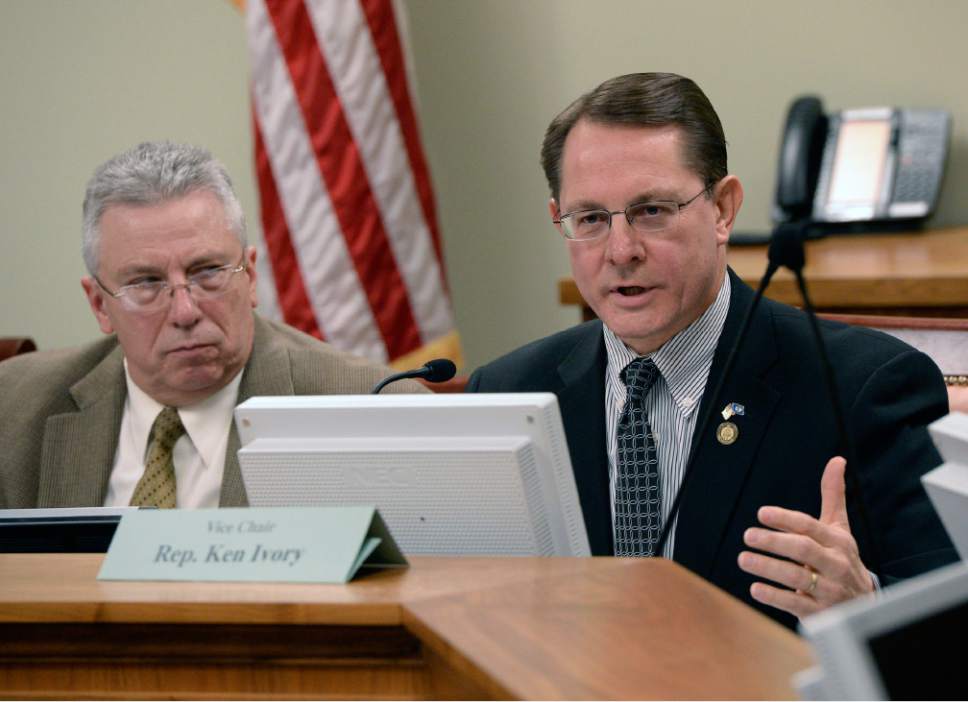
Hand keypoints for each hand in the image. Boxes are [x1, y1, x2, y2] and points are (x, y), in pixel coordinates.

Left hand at [737, 456, 874, 618]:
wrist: (865, 604)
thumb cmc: (842, 558)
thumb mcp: (839, 528)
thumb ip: (833, 495)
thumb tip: (837, 460)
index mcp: (838, 541)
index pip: (810, 527)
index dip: (786, 519)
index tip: (762, 513)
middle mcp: (836, 564)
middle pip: (804, 550)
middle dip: (774, 542)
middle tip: (748, 535)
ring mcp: (829, 590)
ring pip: (797, 578)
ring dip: (767, 567)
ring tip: (743, 559)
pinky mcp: (820, 613)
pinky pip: (796, 605)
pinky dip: (775, 597)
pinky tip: (755, 588)